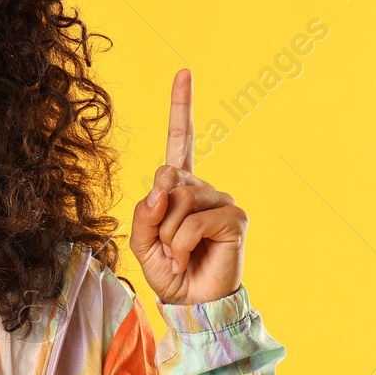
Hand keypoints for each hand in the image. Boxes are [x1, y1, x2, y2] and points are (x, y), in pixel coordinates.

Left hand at [128, 68, 246, 304]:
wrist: (193, 302)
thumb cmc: (169, 271)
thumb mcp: (141, 241)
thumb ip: (144, 212)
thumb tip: (163, 187)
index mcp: (181, 187)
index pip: (182, 140)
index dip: (182, 106)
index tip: (184, 72)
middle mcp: (203, 187)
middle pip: (166, 180)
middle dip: (156, 216)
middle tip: (165, 245)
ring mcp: (222, 200)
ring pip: (178, 202)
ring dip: (168, 235)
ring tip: (179, 254)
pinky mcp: (235, 218)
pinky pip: (194, 221)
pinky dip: (181, 243)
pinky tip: (189, 256)